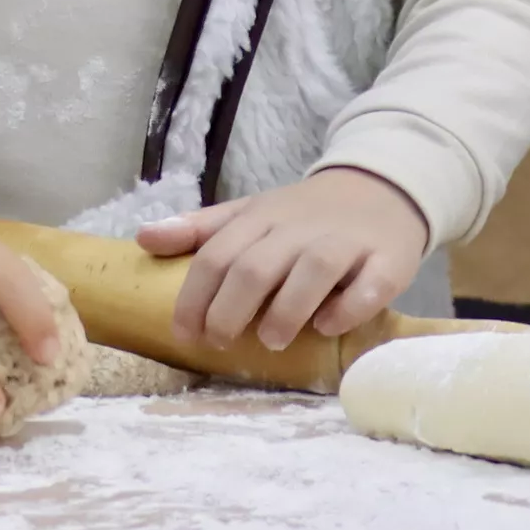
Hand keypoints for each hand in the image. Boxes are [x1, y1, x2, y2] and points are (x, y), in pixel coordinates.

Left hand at [138, 167, 432, 351]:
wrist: (381, 188)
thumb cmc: (304, 215)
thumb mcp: (250, 214)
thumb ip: (199, 229)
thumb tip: (143, 239)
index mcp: (260, 219)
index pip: (216, 255)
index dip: (195, 297)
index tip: (184, 333)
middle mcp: (299, 229)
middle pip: (256, 267)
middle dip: (231, 309)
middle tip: (221, 342)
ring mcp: (345, 244)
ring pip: (312, 271)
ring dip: (286, 310)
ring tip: (270, 341)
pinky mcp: (387, 262)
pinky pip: (369, 286)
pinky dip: (348, 308)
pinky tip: (328, 326)